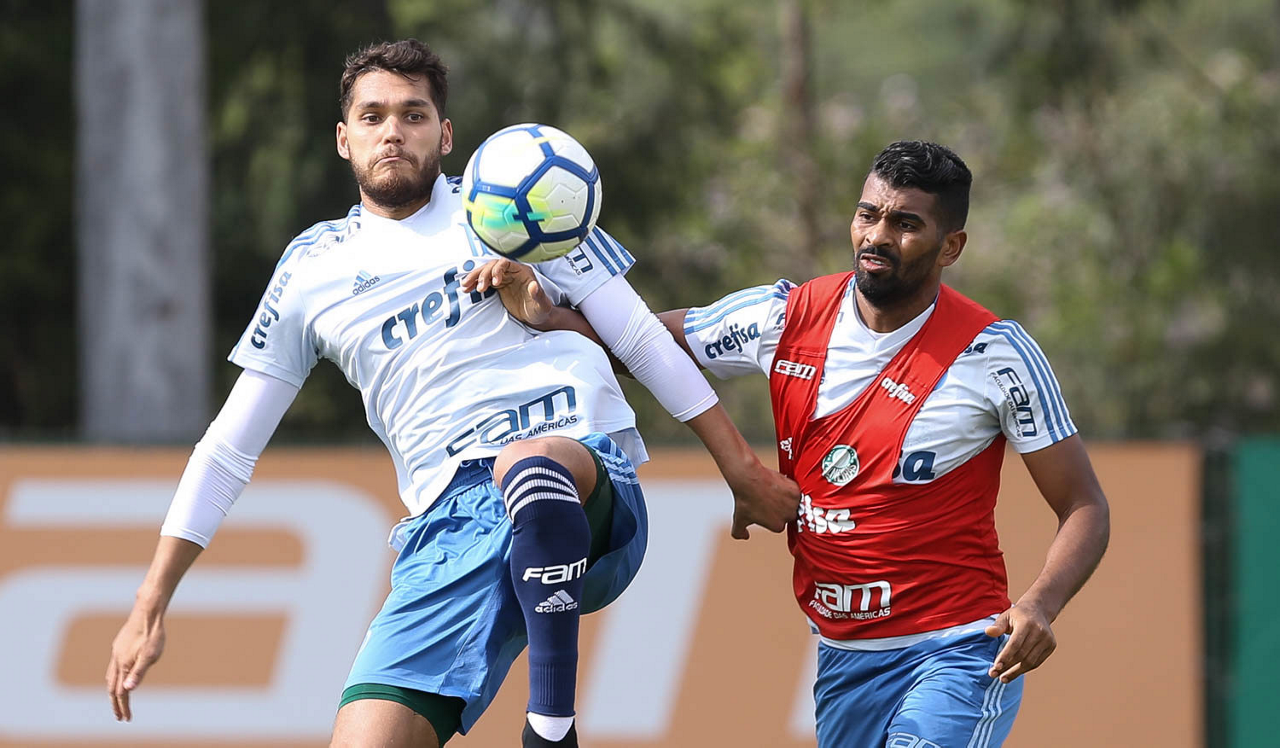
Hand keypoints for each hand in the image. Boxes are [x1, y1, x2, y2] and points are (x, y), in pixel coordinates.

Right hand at [106, 605, 166, 720]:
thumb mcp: (150, 655)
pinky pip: (113, 666)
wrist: (147, 612)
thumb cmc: (153, 634)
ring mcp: (116, 652)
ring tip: (117, 700)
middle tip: (120, 717)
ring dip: (112, 691)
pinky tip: (118, 675)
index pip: (121, 693)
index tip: (126, 719)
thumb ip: (139, 673)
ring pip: (110, 676)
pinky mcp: (119, 645)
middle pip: (112, 688)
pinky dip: (113, 677)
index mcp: (124, 665)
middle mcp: (116, 660)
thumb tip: (128, 690)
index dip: (123, 707)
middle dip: (116, 704)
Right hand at [461, 258, 552, 326]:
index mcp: (522, 272)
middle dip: (484, 275)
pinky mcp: (499, 286)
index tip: (494, 282)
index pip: (506, 263)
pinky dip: (475, 284)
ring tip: (466, 286)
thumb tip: (534, 286)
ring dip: (475, 277)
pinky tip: (467, 288)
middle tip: (479, 288)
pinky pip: (484, 281)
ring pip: (486, 272)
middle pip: (493, 266)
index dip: (497, 270)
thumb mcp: (542, 305)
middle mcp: (512, 272)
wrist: (538, 317)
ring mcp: (505, 278)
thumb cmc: (541, 310)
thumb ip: (538, 295)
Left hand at [726, 462, 800, 539]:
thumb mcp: (739, 519)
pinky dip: (788, 488)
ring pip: (793, 502)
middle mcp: (788, 517)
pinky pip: (795, 491)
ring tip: (773, 491)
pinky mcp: (795, 491)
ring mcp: (793, 504)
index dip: (772, 514)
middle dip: (780, 507)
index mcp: (777, 527)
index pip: (779, 522)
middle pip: (788, 513)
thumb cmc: (744, 499)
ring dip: (786, 498)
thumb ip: (739, 532)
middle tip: (769, 498)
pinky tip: (777, 485)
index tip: (765, 506)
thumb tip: (745, 536)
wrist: (748, 479)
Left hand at [984, 602, 1056, 682]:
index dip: (1005, 657)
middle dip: (1008, 667)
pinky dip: (1025, 668)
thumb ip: (997, 626)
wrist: (1038, 610)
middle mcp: (1039, 632)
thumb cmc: (1017, 615)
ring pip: (1030, 661)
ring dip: (1016, 672)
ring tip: (1003, 678)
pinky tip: (1014, 672)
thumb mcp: (1005, 616)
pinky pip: (1037, 662)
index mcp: (1027, 623)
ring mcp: (1047, 640)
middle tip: (994, 674)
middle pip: (1022, 655)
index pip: (1015, 644)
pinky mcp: (1051, 646)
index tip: (996, 667)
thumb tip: (988, 632)